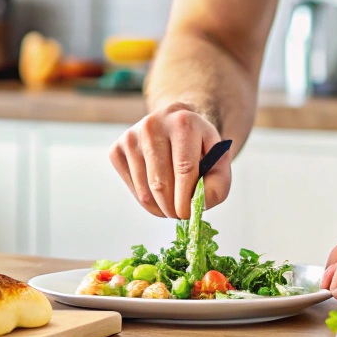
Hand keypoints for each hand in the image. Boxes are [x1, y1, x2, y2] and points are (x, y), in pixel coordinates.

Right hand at [108, 102, 230, 218]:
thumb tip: (197, 206)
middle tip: (180, 215)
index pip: (184, 168)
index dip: (186, 198)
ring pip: (144, 190)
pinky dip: (147, 201)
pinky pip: (132, 188)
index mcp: (183, 122)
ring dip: (160, 207)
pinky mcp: (117, 149)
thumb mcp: (219, 163)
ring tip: (173, 203)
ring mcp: (131, 137)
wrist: (177, 126)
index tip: (187, 215)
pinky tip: (158, 193)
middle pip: (160, 182)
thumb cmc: (199, 148)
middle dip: (172, 208)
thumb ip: (216, 186)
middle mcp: (153, 125)